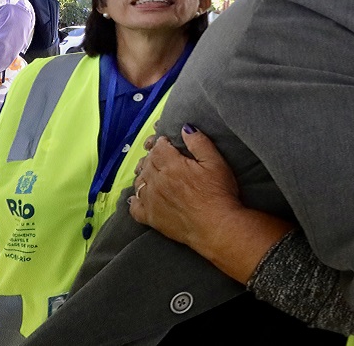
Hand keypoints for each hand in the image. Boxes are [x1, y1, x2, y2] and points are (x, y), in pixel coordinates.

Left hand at [129, 125, 243, 249]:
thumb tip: (185, 128)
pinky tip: (137, 197)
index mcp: (172, 165)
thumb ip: (200, 143)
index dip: (162, 143)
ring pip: (139, 182)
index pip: (159, 148)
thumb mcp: (216, 162)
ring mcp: (151, 200)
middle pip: (147, 163)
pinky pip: (134, 207)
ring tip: (150, 173)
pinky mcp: (151, 218)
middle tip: (160, 156)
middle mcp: (157, 181)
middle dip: (152, 157)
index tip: (167, 143)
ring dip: (143, 175)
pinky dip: (134, 200)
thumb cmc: (219, 193)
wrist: (216, 226)